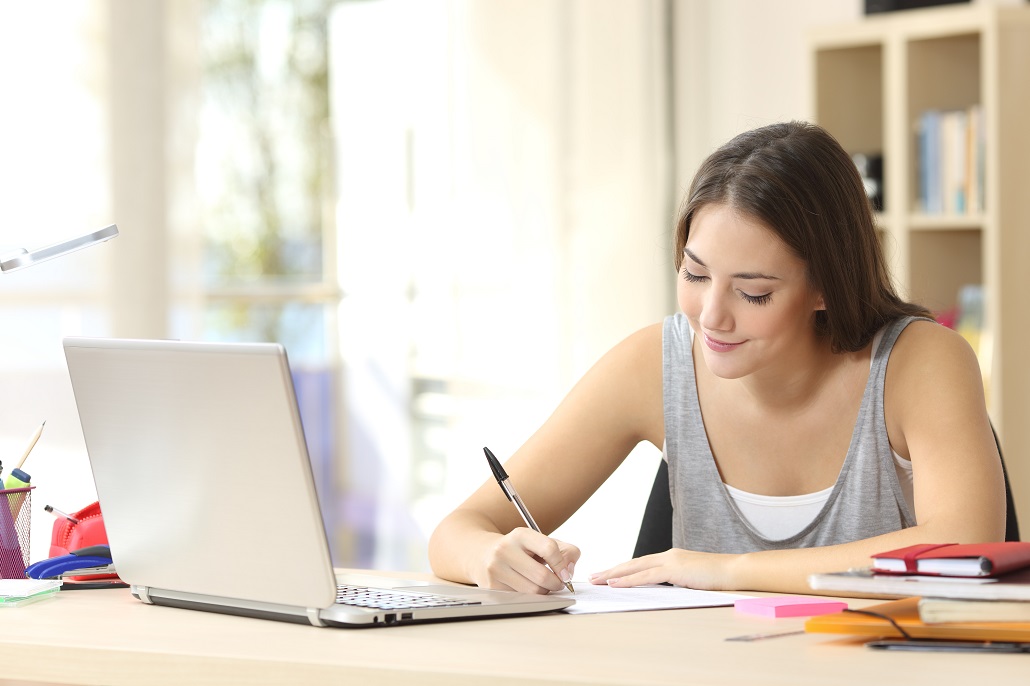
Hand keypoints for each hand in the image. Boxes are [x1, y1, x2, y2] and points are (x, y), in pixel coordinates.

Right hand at [472, 528, 579, 593]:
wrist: (483, 554)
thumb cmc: (520, 550)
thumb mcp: (541, 542)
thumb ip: (565, 552)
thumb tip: (569, 571)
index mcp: (521, 535)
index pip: (549, 549)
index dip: (562, 565)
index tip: (566, 574)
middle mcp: (505, 549)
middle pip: (542, 576)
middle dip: (556, 583)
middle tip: (558, 583)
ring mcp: (496, 568)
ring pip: (533, 591)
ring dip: (544, 591)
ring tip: (541, 584)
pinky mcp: (492, 586)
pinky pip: (522, 598)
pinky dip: (531, 596)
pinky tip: (527, 586)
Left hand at [589, 549, 738, 590]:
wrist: (734, 571)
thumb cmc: (717, 578)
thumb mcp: (691, 580)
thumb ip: (676, 582)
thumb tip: (663, 591)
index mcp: (671, 558)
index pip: (640, 564)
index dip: (623, 570)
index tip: (608, 575)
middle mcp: (667, 556)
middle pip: (633, 564)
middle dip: (612, 570)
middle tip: (593, 577)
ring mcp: (670, 561)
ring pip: (635, 567)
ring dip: (614, 574)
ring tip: (598, 580)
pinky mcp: (674, 569)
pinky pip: (646, 575)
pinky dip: (628, 580)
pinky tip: (615, 583)